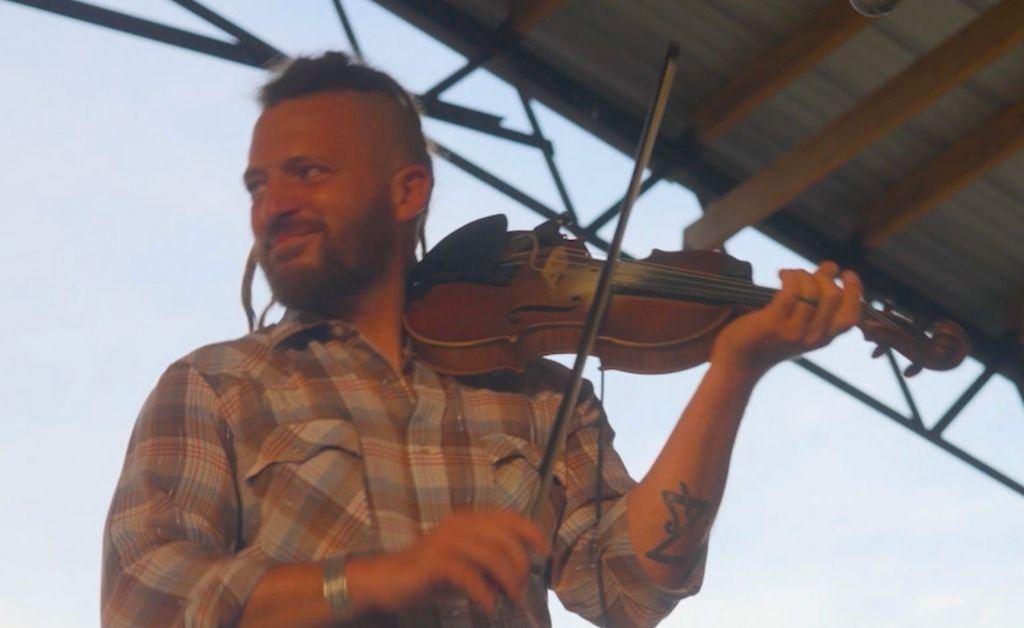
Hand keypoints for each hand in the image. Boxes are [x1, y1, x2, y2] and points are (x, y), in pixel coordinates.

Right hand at [349, 511, 549, 614]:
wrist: (385, 581)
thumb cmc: (427, 576)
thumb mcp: (463, 566)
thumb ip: (488, 565)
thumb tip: (519, 578)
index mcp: (467, 521)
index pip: (508, 518)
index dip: (531, 532)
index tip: (546, 551)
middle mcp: (458, 526)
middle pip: (504, 539)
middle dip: (520, 565)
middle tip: (521, 590)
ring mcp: (445, 542)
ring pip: (490, 555)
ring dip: (507, 580)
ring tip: (510, 600)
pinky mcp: (434, 563)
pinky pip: (468, 575)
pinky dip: (484, 592)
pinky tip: (488, 606)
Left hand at [711, 261, 861, 375]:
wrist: (740, 362)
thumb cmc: (768, 340)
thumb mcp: (801, 328)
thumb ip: (817, 308)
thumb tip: (830, 270)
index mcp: (824, 338)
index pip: (851, 316)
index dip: (854, 291)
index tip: (846, 274)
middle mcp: (813, 337)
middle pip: (833, 296)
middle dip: (824, 276)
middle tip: (809, 271)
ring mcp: (794, 331)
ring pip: (812, 291)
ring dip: (803, 274)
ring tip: (790, 274)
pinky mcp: (774, 323)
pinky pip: (791, 291)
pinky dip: (790, 276)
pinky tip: (781, 274)